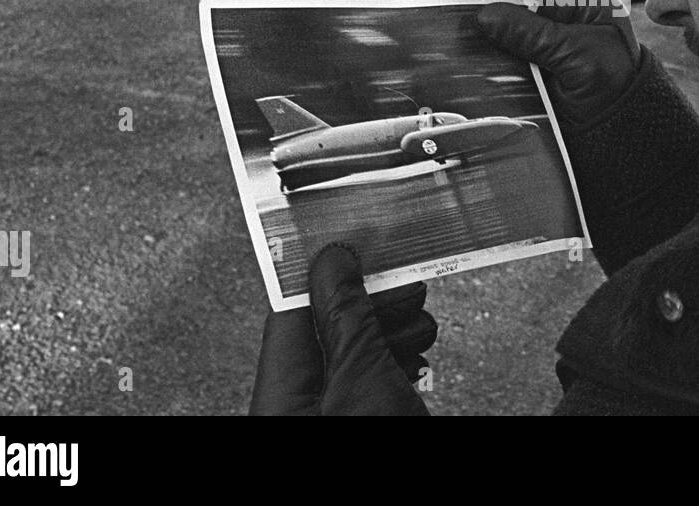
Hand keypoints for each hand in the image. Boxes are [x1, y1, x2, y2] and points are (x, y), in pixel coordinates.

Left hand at [249, 244, 435, 414]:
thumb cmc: (376, 455)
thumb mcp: (363, 374)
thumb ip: (346, 316)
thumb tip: (334, 261)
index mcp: (280, 396)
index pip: (290, 312)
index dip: (323, 273)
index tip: (352, 244)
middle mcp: (298, 406)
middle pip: (326, 331)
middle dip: (370, 303)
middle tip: (402, 282)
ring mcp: (332, 412)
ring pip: (354, 355)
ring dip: (391, 330)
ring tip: (419, 321)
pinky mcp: (362, 416)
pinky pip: (370, 380)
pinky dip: (395, 361)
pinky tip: (415, 353)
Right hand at [452, 0, 641, 125]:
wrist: (628, 142)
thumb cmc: (617, 91)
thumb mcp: (579, 56)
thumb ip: (534, 34)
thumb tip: (485, 16)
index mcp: (585, 6)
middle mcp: (566, 24)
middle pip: (515, 10)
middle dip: (482, 16)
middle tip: (445, 22)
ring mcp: (551, 52)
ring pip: (507, 39)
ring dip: (481, 42)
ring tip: (446, 44)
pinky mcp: (540, 78)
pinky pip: (508, 65)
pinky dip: (486, 66)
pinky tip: (463, 68)